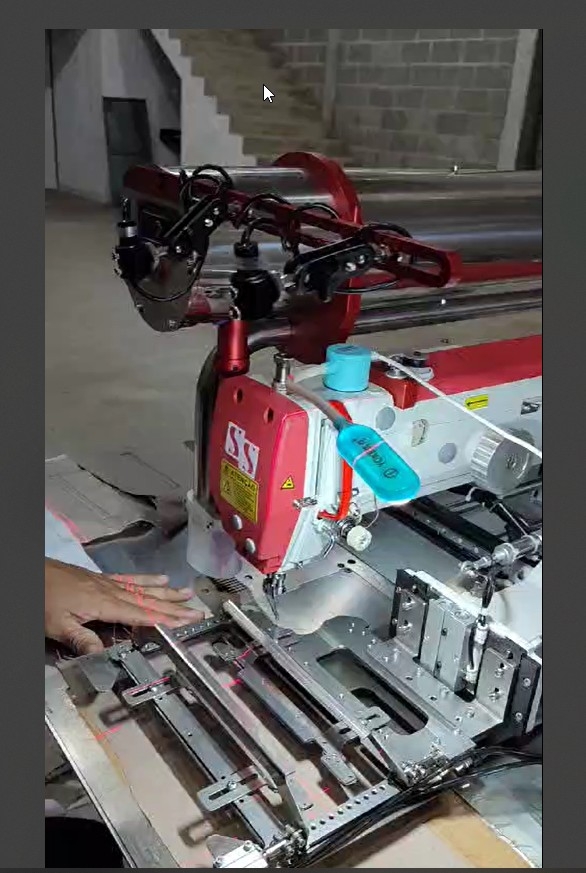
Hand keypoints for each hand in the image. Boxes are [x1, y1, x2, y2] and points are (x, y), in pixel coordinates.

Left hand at [45, 558, 201, 654]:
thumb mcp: (57, 626)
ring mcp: (107, 582)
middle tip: (198, 609)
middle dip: (174, 606)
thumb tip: (104, 657)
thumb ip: (82, 639)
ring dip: (166, 591)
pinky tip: (160, 577)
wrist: (31, 574)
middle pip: (148, 600)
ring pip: (143, 587)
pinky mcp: (101, 578)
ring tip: (188, 592)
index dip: (164, 619)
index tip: (186, 622)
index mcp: (103, 604)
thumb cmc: (42, 600)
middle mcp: (111, 591)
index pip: (140, 614)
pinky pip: (130, 578)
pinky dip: (147, 578)